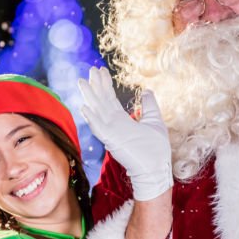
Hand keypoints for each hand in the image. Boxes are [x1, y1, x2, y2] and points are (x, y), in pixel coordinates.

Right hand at [77, 67, 172, 201]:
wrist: (157, 168)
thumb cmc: (155, 149)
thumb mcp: (155, 120)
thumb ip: (149, 106)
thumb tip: (147, 91)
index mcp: (122, 120)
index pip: (110, 99)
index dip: (105, 85)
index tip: (100, 71)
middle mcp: (114, 125)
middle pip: (102, 101)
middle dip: (96, 85)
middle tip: (90, 69)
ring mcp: (112, 132)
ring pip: (98, 110)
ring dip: (89, 96)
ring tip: (82, 82)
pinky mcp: (112, 141)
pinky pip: (99, 127)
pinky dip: (92, 117)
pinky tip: (84, 106)